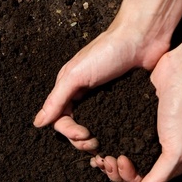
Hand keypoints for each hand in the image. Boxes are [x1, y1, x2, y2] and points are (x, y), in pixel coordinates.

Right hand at [33, 24, 169, 151]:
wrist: (143, 37)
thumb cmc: (108, 50)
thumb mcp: (77, 74)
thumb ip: (57, 99)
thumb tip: (38, 123)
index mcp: (69, 86)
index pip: (60, 118)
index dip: (68, 131)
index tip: (84, 135)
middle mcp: (83, 93)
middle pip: (75, 125)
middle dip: (80, 139)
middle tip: (94, 144)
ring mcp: (103, 97)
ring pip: (93, 125)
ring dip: (95, 138)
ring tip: (104, 144)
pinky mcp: (123, 99)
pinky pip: (113, 120)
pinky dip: (112, 131)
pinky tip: (118, 137)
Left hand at [91, 47, 181, 181]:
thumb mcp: (176, 149)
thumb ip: (158, 178)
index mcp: (172, 163)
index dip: (126, 177)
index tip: (118, 160)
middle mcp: (159, 152)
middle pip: (130, 172)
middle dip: (114, 170)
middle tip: (103, 159)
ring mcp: (148, 136)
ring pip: (124, 155)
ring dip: (109, 157)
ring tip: (97, 153)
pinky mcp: (139, 119)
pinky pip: (122, 136)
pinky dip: (110, 141)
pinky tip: (98, 138)